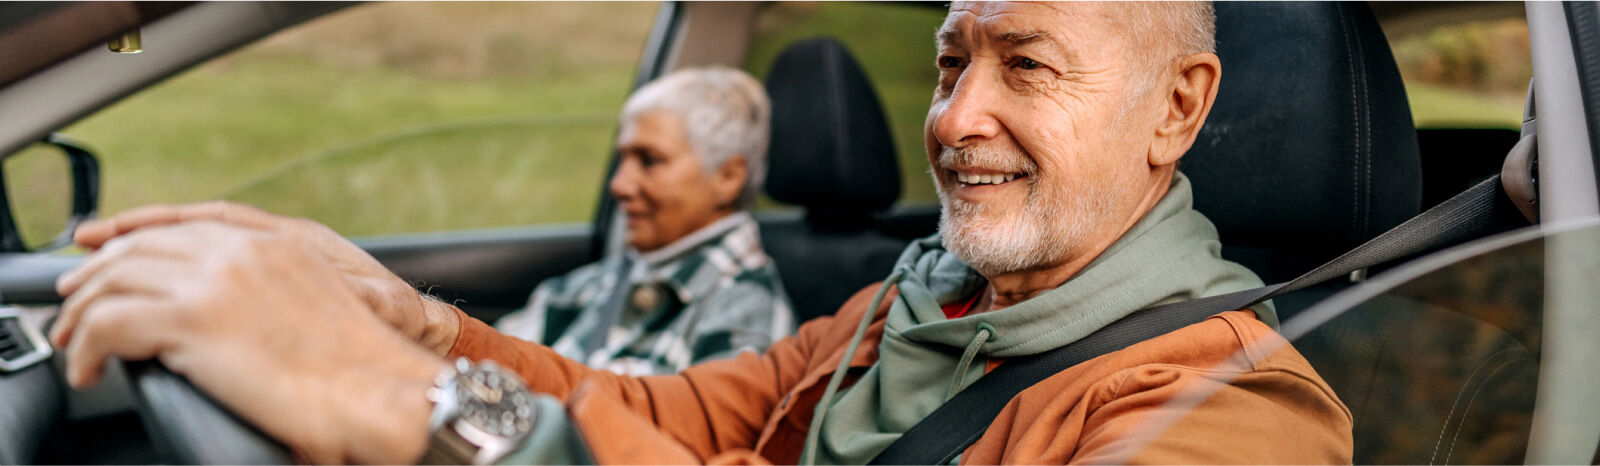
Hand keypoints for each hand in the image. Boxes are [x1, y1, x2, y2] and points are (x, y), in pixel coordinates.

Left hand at [51, 221, 444, 463]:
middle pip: (146, 242)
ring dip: (85, 308)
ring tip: (73, 338)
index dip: (140, 231)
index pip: (191, 221)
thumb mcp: (322, 306)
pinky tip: (91, 366)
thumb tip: (243, 315)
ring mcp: (218, 280)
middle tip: (74, 296)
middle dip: (101, 267)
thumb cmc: (366, 366)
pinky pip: (110, 321)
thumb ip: (280, 293)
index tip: (107, 245)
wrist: (385, 385)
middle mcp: (246, 250)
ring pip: (118, 275)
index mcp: (282, 243)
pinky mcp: (194, 320)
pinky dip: (88, 345)